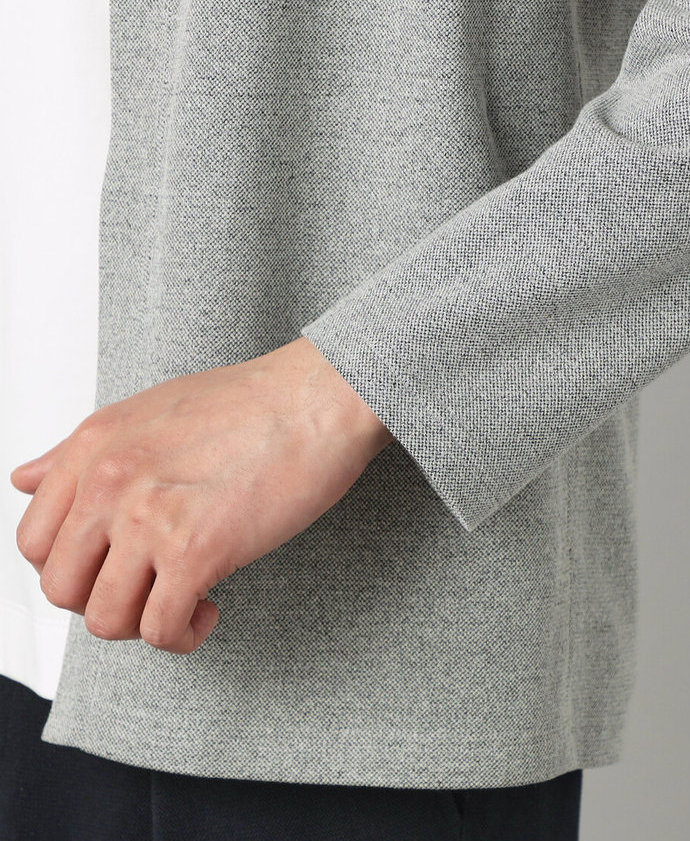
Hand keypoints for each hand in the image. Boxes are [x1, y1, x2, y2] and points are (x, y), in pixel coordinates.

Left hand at [10, 337, 393, 654]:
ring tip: (181, 601)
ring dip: (141, 624)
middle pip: (62, 588)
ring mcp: (149, 518)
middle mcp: (109, 482)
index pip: (34, 540)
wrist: (317, 398)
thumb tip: (23, 480)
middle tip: (148, 588)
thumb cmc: (251, 402)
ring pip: (104, 619)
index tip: (111, 567)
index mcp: (93, 446)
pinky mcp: (196, 551)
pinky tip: (208, 608)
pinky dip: (182, 635)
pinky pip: (161, 628)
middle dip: (103, 601)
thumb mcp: (147, 410)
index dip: (71, 568)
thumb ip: (77, 451)